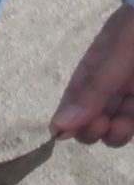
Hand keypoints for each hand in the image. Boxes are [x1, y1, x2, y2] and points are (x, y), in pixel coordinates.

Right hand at [53, 4, 133, 145]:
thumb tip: (58, 128)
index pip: (71, 105)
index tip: (68, 132)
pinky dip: (132, 126)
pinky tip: (131, 123)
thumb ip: (94, 87)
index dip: (67, 123)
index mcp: (93, 71)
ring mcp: (132, 91)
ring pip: (117, 125)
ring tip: (120, 128)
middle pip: (92, 120)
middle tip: (102, 125)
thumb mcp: (118, 50)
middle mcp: (110, 85)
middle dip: (91, 129)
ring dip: (114, 134)